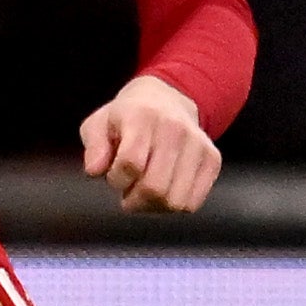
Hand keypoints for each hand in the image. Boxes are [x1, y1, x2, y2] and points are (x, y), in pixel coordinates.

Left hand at [79, 74, 219, 213]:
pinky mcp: (212, 159)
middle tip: (128, 191)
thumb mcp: (98, 124)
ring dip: (154, 205)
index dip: (116, 179)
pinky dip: (174, 205)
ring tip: (146, 190)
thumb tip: (95, 170)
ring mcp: (197, 144)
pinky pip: (193, 203)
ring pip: (175, 201)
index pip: (130, 163)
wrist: (166, 100)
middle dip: (134, 199)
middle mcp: (174, 128)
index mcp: (142, 116)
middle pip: (154, 187)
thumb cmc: (127, 118)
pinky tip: (165, 190)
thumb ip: (93, 147)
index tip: (114, 176)